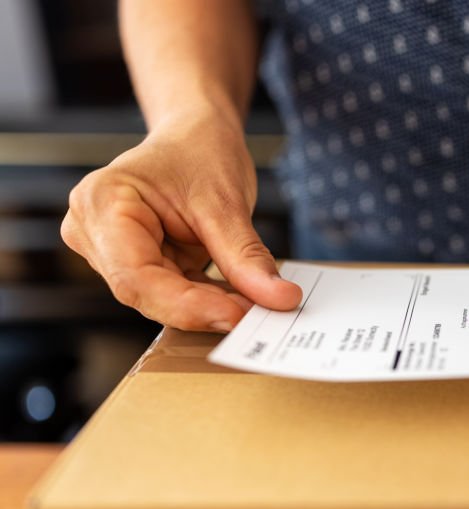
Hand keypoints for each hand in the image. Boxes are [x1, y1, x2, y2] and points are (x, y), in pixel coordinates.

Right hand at [61, 108, 301, 331]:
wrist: (195, 136)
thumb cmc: (200, 152)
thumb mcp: (226, 202)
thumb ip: (246, 256)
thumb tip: (280, 299)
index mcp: (102, 204)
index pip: (136, 276)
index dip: (186, 305)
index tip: (236, 316)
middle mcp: (94, 231)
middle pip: (146, 293)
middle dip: (203, 308)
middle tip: (258, 318)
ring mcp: (112, 251)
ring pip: (161, 299)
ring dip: (210, 307)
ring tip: (258, 307)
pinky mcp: (138, 264)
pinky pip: (173, 294)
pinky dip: (209, 300)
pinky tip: (243, 300)